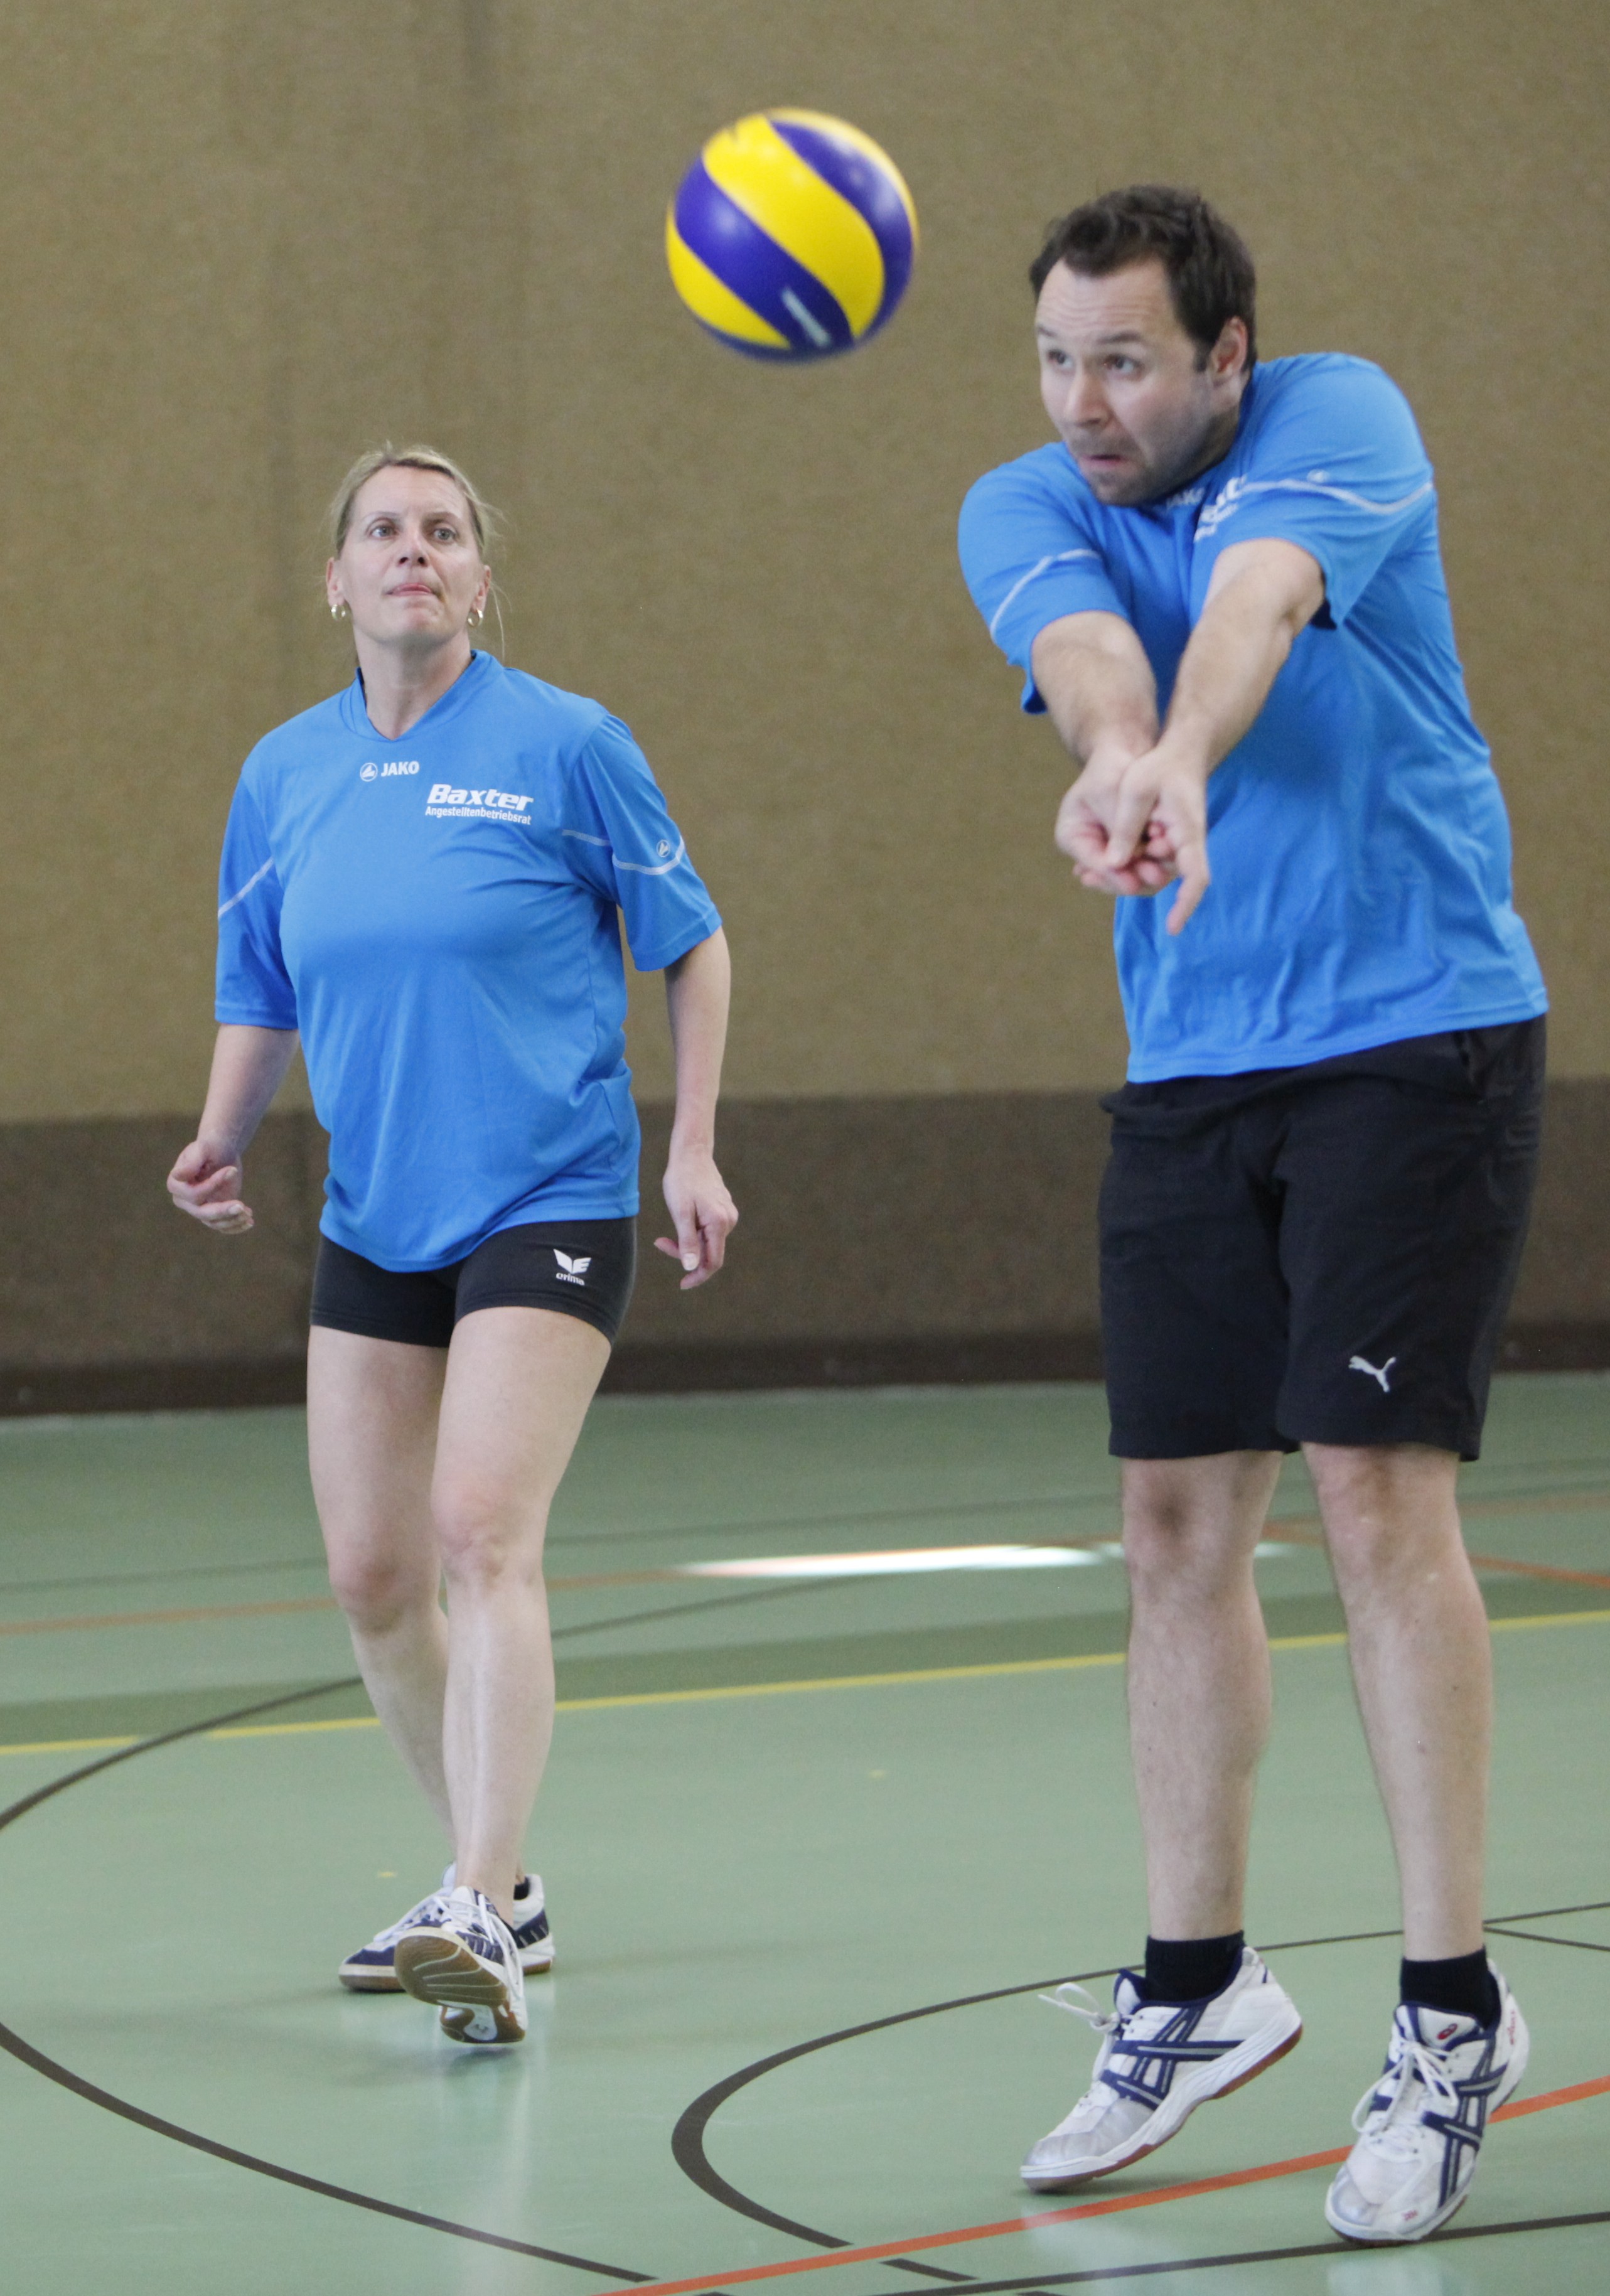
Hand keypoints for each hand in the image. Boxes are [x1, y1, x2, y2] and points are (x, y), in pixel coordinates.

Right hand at [167, 1138, 253, 1233]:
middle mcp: (184, 1200)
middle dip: (222, 1211)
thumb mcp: (202, 1149)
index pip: (194, 1194)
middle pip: (202, 1213)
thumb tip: (177, 1175)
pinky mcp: (213, 1213)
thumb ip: (191, 1162)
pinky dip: (236, 1226)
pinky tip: (249, 1221)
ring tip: (248, 1213)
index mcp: (176, 1184)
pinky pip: (223, 1225)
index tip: (232, 1170)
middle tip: (241, 1206)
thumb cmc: (210, 1146)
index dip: (213, 1184)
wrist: (222, 1152)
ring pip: (214, 1222)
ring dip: (232, 1220)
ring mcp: (198, 1208)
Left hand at [655, 1146, 737, 1288]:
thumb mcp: (680, 1212)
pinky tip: (680, 1218)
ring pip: (707, 1242)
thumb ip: (687, 1241)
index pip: (713, 1262)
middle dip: (685, 1254)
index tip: (682, 1284)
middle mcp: (729, 1221)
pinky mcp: (722, 1210)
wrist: (691, 1153)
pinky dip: (692, 1232)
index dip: (698, 1276)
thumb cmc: (682, 1180)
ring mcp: (727, 1215)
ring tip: (666, 1229)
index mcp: (719, 1223)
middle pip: (708, 1252)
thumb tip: (691, 1267)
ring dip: (687, 1242)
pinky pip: (708, 1231)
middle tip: (660, 1242)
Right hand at [1054, 744, 1177, 897]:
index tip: (1134, 883)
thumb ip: (1116, 829)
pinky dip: (1152, 862)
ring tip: (1161, 873)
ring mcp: (1106, 848)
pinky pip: (1138, 863)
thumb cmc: (1111, 767)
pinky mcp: (1126, 846)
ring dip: (1145, 872)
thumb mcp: (1109, 794)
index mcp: (1070, 835)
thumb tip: (1119, 864)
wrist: (1125, 753)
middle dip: (1131, 876)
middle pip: (1108, 874)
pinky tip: (1166, 864)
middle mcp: (1086, 847)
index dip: (1113, 875)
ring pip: (1125, 872)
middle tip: (1154, 878)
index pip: (1092, 863)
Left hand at [1104, 741, 1211, 932]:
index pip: (1196, 878)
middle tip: (1085, 877)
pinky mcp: (1163, 846)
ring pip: (1147, 875)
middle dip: (1124, 885)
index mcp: (1189, 832)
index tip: (1172, 929)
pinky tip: (1090, 865)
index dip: (1186, 905)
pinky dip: (1119, 866)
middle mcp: (1186, 847)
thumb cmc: (1160, 767)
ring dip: (1117, 877)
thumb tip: (1113, 865)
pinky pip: (1142, 864)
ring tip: (1082, 873)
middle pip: (1159, 881)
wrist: (1180, 755)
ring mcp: (1175, 848)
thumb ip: (1126, 827)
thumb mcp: (1136, 790)